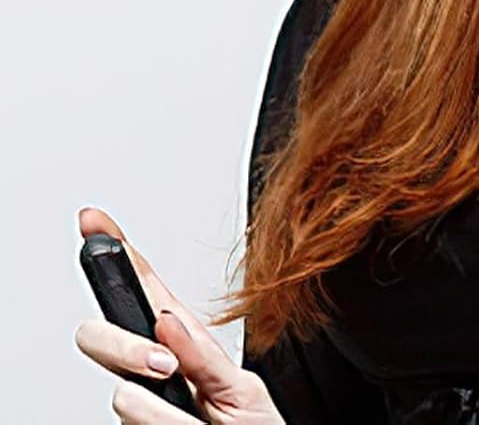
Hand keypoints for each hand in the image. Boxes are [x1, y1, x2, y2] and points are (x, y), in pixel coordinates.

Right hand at [74, 206, 284, 423]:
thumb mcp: (239, 387)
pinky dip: (163, 422)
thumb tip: (166, 323)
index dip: (119, 254)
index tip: (93, 220)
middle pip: (104, 336)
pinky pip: (135, 418)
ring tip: (191, 410)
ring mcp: (143, 404)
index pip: (146, 293)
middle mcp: (155, 372)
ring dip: (155, 399)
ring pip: (119, 389)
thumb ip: (203, 358)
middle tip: (163, 365)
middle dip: (123, 347)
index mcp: (183, 346)